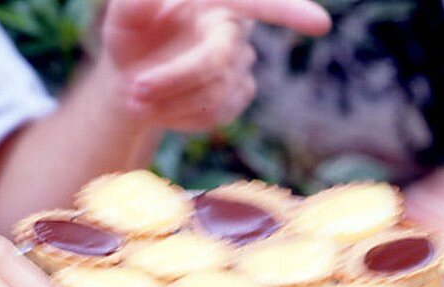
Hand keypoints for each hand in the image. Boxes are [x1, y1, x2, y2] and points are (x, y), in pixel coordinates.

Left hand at [100, 0, 331, 131]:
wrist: (132, 76)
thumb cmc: (131, 37)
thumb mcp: (124, 17)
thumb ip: (135, 4)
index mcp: (217, 2)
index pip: (257, 3)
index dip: (287, 11)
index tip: (319, 24)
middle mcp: (236, 28)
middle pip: (216, 60)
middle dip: (171, 79)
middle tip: (132, 89)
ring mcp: (241, 63)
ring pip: (213, 94)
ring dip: (167, 103)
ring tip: (135, 98)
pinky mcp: (238, 95)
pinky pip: (215, 116)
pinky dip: (179, 118)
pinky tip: (162, 107)